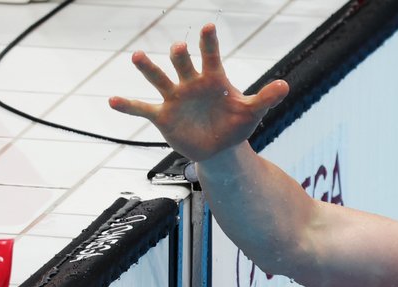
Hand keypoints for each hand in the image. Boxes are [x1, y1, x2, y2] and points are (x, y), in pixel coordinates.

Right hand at [109, 23, 288, 161]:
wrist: (220, 147)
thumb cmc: (236, 124)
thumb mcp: (253, 112)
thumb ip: (266, 98)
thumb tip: (285, 86)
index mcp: (212, 78)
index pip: (211, 55)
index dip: (210, 42)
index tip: (209, 28)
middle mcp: (190, 83)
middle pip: (182, 62)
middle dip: (180, 55)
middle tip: (178, 48)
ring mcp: (175, 98)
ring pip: (158, 78)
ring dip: (148, 68)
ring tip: (137, 57)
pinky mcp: (163, 116)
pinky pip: (143, 109)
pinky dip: (128, 106)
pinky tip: (112, 101)